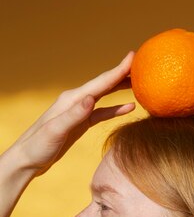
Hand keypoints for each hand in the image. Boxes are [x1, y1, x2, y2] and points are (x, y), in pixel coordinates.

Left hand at [13, 51, 134, 175]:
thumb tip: (92, 98)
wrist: (27, 160)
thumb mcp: (55, 131)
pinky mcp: (81, 123)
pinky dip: (116, 108)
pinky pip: (102, 112)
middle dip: (123, 74)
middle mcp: (76, 101)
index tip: (134, 56)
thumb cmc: (38, 146)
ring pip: (105, 95)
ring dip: (121, 88)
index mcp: (72, 99)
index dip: (118, 70)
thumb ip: (74, 115)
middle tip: (144, 66)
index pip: (100, 82)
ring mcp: (79, 111)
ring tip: (140, 82)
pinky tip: (130, 107)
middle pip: (104, 84)